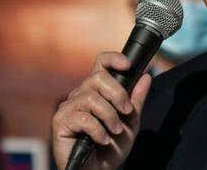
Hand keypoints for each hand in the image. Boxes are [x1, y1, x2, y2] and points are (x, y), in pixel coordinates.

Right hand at [51, 52, 150, 169]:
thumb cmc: (111, 148)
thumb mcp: (130, 122)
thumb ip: (136, 100)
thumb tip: (146, 76)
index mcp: (96, 91)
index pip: (100, 63)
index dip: (113, 58)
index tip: (128, 65)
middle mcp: (80, 95)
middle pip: (98, 78)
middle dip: (118, 95)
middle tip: (126, 112)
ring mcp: (69, 107)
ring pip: (92, 98)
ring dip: (110, 117)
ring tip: (115, 131)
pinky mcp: (60, 122)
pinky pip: (83, 118)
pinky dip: (98, 130)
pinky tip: (103, 140)